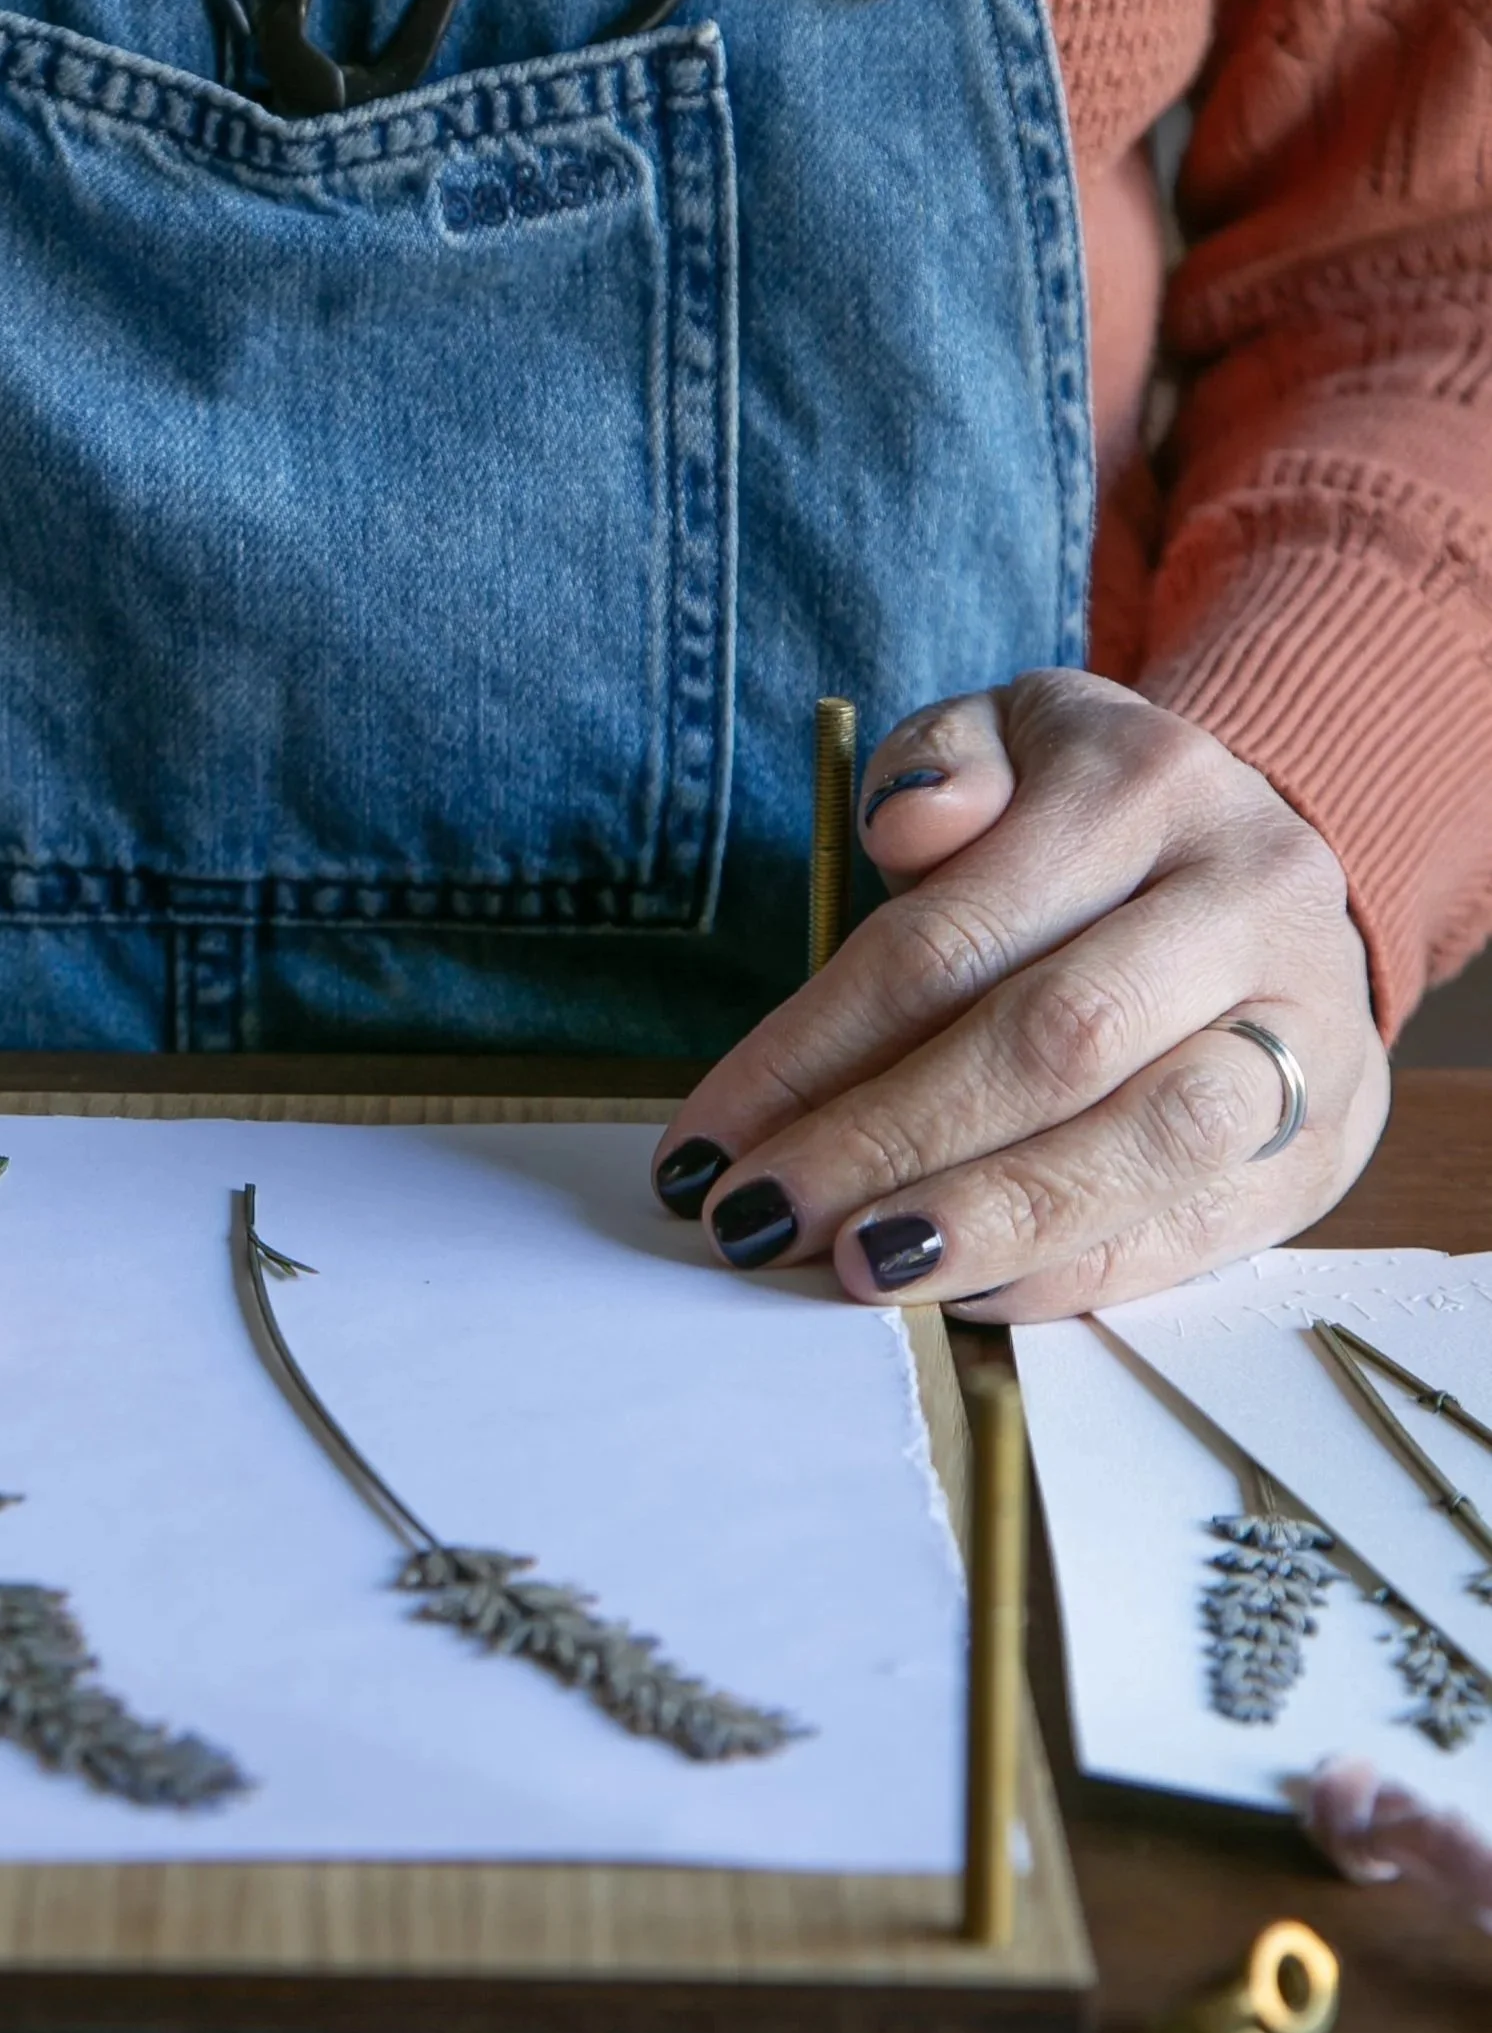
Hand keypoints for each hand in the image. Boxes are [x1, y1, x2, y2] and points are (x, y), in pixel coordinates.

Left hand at [650, 672, 1389, 1321]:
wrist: (1289, 874)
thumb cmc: (1100, 820)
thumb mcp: (1016, 738)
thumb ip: (940, 765)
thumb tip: (908, 826)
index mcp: (1148, 787)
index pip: (952, 936)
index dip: (816, 1047)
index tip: (709, 1139)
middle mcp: (1243, 902)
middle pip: (1051, 1041)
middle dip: (886, 1143)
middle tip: (761, 1220)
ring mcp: (1303, 1030)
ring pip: (1146, 1141)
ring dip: (988, 1222)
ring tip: (860, 1268)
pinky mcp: (1322, 1146)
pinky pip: (1194, 1227)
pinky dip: (1070, 1272)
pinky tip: (962, 1294)